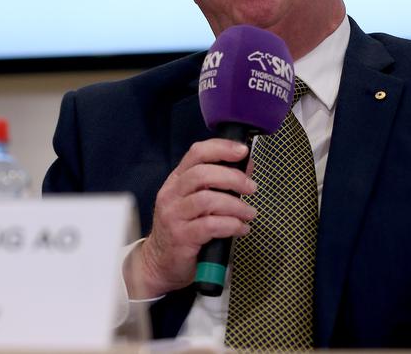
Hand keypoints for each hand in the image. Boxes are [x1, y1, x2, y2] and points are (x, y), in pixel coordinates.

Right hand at [123, 138, 256, 298]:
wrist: (160, 263)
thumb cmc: (184, 228)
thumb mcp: (199, 200)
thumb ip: (220, 181)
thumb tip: (247, 164)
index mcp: (177, 179)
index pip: (197, 153)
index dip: (221, 148)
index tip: (242, 151)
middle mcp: (172, 194)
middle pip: (202, 174)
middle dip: (232, 178)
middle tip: (251, 187)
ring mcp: (174, 216)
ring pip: (207, 200)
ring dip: (235, 205)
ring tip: (249, 213)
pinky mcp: (181, 237)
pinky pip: (210, 226)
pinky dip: (231, 225)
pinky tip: (241, 228)